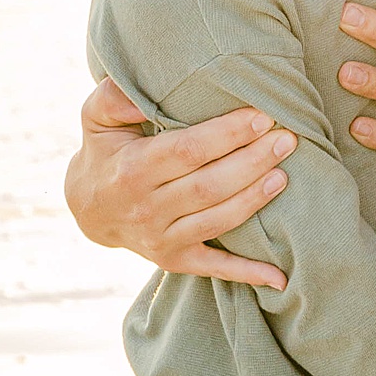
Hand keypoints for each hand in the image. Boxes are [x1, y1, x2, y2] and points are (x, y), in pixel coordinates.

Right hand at [65, 78, 296, 286]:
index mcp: (132, 169)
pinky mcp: (174, 260)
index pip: (187, 151)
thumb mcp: (96, 117)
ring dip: (255, 199)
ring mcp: (161, 239)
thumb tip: (141, 98)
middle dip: (253, 161)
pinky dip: (248, 274)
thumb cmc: (105, 151)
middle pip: (209, 185)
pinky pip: (214, 268)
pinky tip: (280, 277)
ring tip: (284, 174)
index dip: (228, 134)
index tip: (261, 116)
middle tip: (287, 139)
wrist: (88, 209)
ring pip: (218, 220)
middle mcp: (146, 208)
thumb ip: (114, 99)